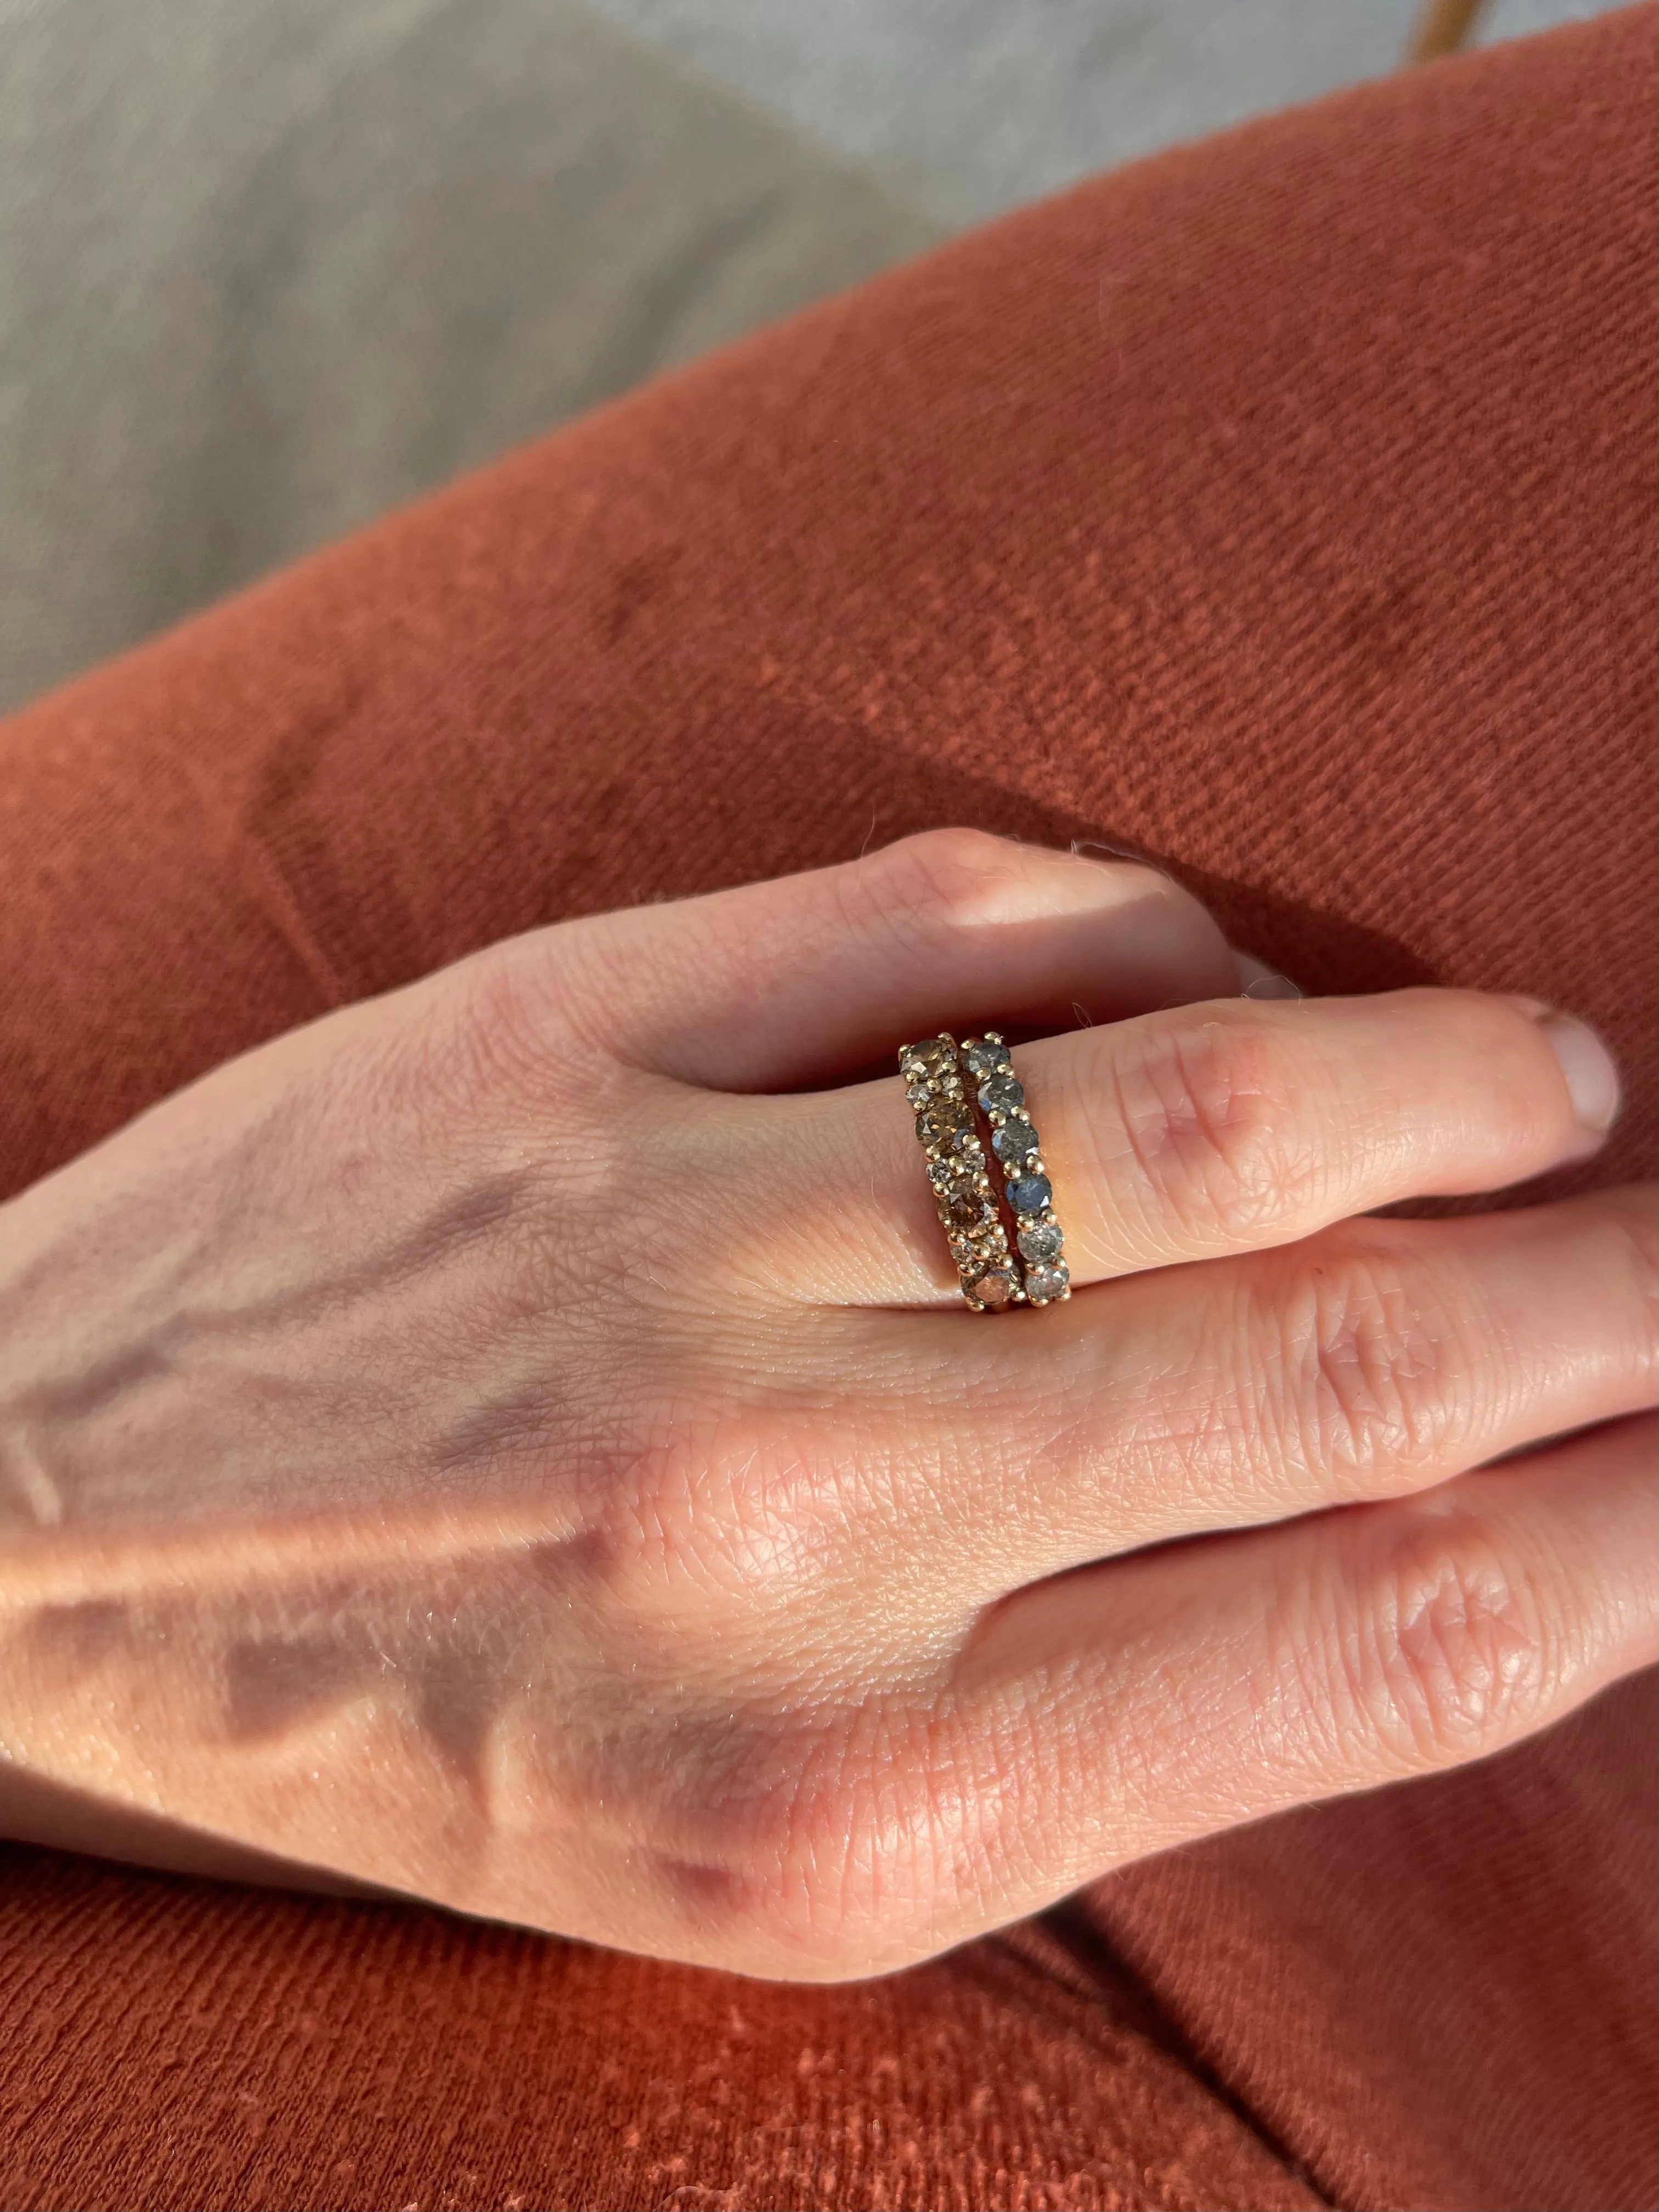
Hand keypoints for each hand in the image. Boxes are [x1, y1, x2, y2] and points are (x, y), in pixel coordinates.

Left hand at [1, 830, 1652, 1978]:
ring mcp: (675, 1247)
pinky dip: (1150, 934)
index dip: (1614, 1527)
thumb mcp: (758, 1844)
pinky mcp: (563, 1035)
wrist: (26, 1546)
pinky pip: (960, 923)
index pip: (1383, 1636)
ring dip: (1439, 1073)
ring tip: (1550, 1078)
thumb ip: (1082, 1703)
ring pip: (1197, 1104)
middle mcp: (799, 1526)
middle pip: (1341, 1356)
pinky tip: (1214, 978)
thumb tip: (1393, 1524)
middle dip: (1593, 1290)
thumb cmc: (428, 1724)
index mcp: (864, 1797)